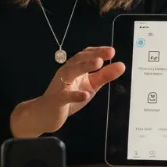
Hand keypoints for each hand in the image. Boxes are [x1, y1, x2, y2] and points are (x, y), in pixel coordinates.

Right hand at [10, 46, 124, 136]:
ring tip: (98, 64)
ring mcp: (60, 86)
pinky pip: (64, 96)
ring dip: (84, 67)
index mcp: (75, 68)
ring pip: (70, 72)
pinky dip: (74, 95)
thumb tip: (122, 65)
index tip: (111, 51)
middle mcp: (66, 73)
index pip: (85, 55)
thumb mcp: (90, 86)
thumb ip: (104, 76)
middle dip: (93, 55)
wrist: (45, 114)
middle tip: (108, 52)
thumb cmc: (68, 98)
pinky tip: (85, 95)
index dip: (98, 51)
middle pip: (78, 60)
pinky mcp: (56, 100)